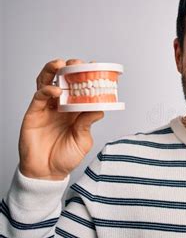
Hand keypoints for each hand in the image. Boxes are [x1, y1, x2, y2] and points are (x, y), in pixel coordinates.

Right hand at [18, 59, 103, 179]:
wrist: (47, 173)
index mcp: (75, 110)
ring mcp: (46, 108)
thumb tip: (100, 107)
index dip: (87, 77)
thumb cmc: (65, 157)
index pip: (81, 88)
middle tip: (78, 64)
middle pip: (63, 80)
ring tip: (61, 65)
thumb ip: (88, 123)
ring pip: (47, 82)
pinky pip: (39, 97)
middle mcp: (61, 106)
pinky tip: (54, 90)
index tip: (96, 67)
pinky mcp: (33, 113)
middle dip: (70, 69)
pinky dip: (46, 90)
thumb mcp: (83, 139)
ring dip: (53, 71)